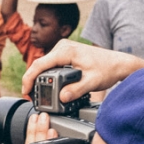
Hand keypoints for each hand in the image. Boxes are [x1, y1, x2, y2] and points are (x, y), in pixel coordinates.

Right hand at [21, 41, 143, 99]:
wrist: (118, 63)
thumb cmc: (107, 69)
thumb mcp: (92, 82)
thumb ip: (77, 90)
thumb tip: (62, 97)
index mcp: (66, 51)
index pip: (40, 64)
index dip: (29, 78)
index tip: (26, 91)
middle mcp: (62, 47)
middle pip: (40, 64)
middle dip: (32, 80)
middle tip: (31, 97)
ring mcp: (63, 49)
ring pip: (44, 65)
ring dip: (39, 78)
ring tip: (36, 93)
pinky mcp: (65, 54)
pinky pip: (51, 64)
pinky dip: (46, 75)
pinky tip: (45, 85)